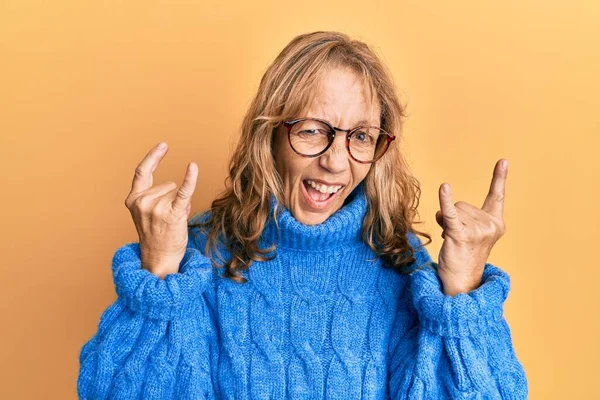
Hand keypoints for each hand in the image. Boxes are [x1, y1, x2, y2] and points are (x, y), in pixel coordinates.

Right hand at [124, 142, 197, 278]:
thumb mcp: (147, 213)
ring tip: (173, 221)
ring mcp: (156, 208)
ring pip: (176, 191)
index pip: (142, 171)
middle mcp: (142, 202)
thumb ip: (155, 195)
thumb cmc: (157, 235)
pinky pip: (183, 192)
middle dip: (172, 198)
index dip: (153, 157)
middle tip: (167, 218)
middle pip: (167, 184)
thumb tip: (178, 185)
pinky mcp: (172, 214)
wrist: (159, 258)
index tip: (164, 145)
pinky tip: (193, 167)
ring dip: (179, 204)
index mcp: (133, 199)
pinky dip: (190, 179)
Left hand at [434, 159, 507, 295]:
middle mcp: (491, 225)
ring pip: (453, 210)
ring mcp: (478, 231)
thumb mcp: (468, 231)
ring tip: (452, 240)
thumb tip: (445, 205)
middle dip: (454, 217)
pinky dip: (445, 201)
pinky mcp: (461, 235)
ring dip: (446, 222)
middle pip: (462, 204)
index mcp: (496, 223)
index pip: (497, 196)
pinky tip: (444, 188)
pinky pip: (451, 214)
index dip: (499, 178)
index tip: (503, 160)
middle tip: (457, 238)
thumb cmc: (463, 255)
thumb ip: (461, 215)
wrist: (462, 281)